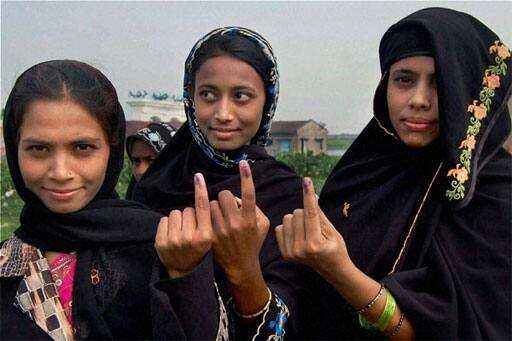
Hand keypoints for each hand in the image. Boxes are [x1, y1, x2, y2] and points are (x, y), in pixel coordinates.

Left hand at [155, 173, 212, 277]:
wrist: (183, 272)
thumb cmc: (199, 250)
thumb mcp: (209, 237)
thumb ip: (207, 220)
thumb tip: (202, 196)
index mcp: (205, 236)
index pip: (202, 207)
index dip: (201, 190)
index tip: (199, 176)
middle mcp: (190, 238)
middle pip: (188, 209)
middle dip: (190, 216)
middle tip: (191, 230)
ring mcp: (174, 240)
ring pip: (176, 213)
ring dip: (179, 220)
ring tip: (181, 233)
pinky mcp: (161, 242)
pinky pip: (164, 219)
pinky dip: (168, 225)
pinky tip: (172, 235)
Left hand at [210, 160, 269, 284]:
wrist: (240, 266)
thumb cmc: (253, 241)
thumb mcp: (262, 224)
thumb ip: (253, 207)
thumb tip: (238, 198)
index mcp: (249, 219)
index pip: (248, 194)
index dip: (246, 177)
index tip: (243, 163)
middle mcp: (235, 223)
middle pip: (225, 195)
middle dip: (226, 198)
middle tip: (229, 208)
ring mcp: (221, 230)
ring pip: (212, 204)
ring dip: (216, 207)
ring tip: (221, 218)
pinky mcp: (210, 235)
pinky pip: (205, 215)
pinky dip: (208, 215)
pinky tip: (213, 224)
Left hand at [275, 177, 349, 280]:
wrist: (332, 270)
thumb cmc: (336, 248)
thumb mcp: (332, 231)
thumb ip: (320, 214)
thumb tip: (311, 195)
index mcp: (314, 244)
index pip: (310, 213)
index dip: (308, 195)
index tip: (306, 180)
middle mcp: (300, 249)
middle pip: (297, 213)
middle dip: (307, 213)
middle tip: (316, 226)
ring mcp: (291, 253)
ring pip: (288, 218)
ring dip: (297, 220)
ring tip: (307, 232)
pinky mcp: (284, 253)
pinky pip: (280, 227)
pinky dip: (289, 228)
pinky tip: (299, 237)